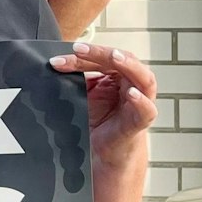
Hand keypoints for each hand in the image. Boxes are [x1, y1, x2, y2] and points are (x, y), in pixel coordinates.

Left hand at [50, 41, 157, 156]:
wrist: (101, 152)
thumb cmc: (97, 121)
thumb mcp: (82, 95)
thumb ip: (76, 78)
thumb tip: (55, 62)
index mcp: (119, 76)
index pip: (104, 58)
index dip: (81, 56)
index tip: (57, 60)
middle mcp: (133, 85)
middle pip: (123, 60)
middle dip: (100, 53)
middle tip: (78, 49)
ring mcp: (139, 103)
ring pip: (143, 78)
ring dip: (128, 65)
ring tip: (114, 57)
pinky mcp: (139, 123)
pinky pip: (147, 110)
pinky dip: (141, 102)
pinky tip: (132, 94)